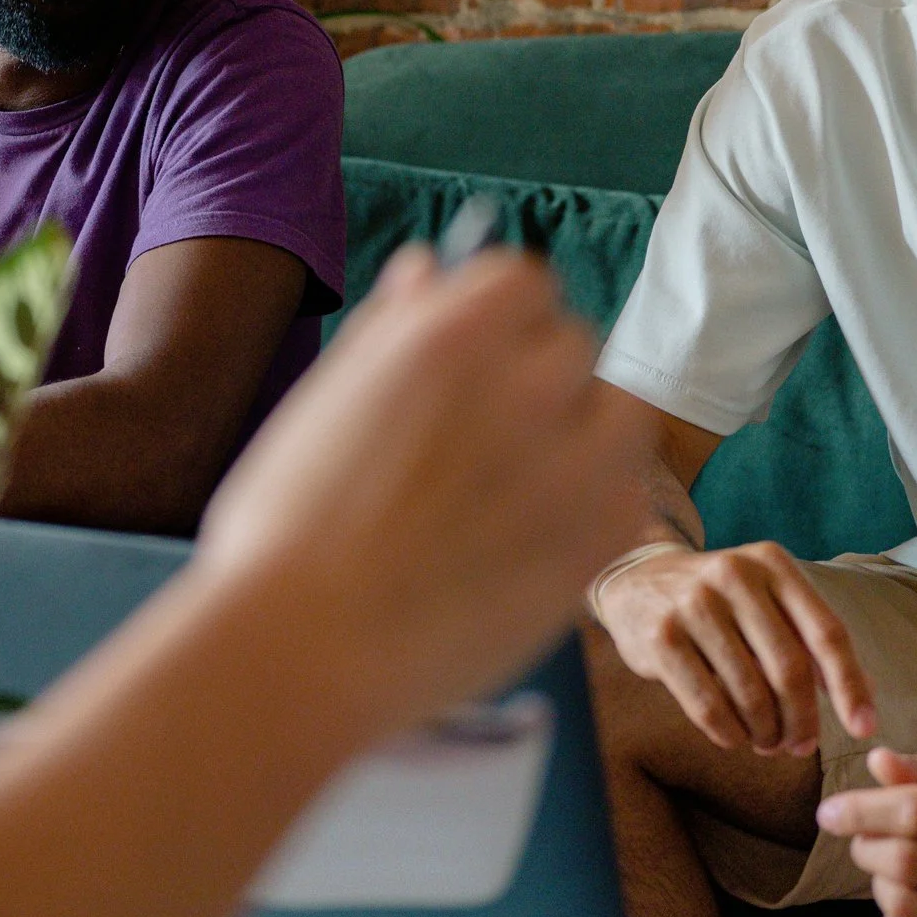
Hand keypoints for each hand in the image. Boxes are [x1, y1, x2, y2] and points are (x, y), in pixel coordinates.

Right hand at [196, 246, 655, 738]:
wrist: (303, 645)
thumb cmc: (290, 523)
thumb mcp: (328, 398)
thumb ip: (394, 327)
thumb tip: (430, 271)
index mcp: (452, 332)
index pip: (523, 281)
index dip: (498, 320)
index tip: (474, 361)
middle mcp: (527, 384)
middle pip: (571, 345)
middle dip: (535, 378)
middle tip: (482, 439)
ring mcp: (576, 463)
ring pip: (618, 414)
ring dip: (582, 433)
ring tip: (517, 487)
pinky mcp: (601, 539)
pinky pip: (626, 492)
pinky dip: (591, 506)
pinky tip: (527, 540)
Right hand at [596, 541, 874, 755]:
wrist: (636, 580)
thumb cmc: (718, 600)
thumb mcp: (766, 598)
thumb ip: (810, 637)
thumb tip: (863, 697)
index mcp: (772, 564)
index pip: (826, 632)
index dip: (849, 686)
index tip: (863, 728)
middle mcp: (734, 575)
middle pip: (790, 669)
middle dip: (802, 720)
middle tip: (800, 746)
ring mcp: (694, 604)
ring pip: (750, 693)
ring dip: (765, 732)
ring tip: (766, 743)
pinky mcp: (662, 637)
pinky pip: (708, 705)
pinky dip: (729, 733)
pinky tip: (734, 737)